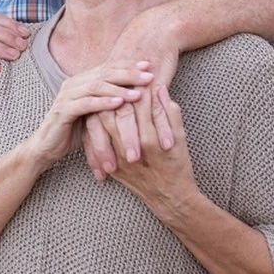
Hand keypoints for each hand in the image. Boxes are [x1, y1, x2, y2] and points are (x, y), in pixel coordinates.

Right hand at [23, 62, 154, 172]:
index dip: (129, 65)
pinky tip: (119, 103)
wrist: (48, 148)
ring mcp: (67, 95)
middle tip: (149, 76)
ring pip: (96, 86)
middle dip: (128, 74)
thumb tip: (139, 92)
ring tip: (138, 92)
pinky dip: (103, 102)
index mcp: (82, 80)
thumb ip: (110, 101)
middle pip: (104, 72)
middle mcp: (73, 83)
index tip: (149, 66)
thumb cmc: (75, 131)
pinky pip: (86, 103)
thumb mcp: (97, 114)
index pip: (108, 67)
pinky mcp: (62, 110)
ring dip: (119, 88)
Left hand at [82, 9, 181, 180]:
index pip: (94, 126)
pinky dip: (161, 127)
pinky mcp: (152, 83)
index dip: (94, 149)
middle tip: (107, 172)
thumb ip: (116, 105)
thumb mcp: (124, 86)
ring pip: (127, 119)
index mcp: (105, 95)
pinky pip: (155, 108)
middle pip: (105, 125)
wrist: (156, 34)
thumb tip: (105, 124)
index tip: (97, 170)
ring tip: (133, 163)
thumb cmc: (140, 64)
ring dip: (131, 142)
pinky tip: (164, 146)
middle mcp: (115, 93)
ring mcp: (134, 88)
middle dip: (106, 151)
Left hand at [108, 87, 198, 216]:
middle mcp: (132, 149)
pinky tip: (95, 115)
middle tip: (116, 81)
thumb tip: (159, 88)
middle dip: (115, 94)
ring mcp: (119, 160)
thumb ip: (169, 113)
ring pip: (100, 125)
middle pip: (115, 112)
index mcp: (152, 139)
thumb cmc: (179, 166)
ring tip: (103, 95)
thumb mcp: (180, 137)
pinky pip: (95, 144)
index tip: (137, 75)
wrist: (170, 198)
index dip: (137, 87)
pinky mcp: (112, 168)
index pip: (139, 105)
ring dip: (100, 107)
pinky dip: (94, 128)